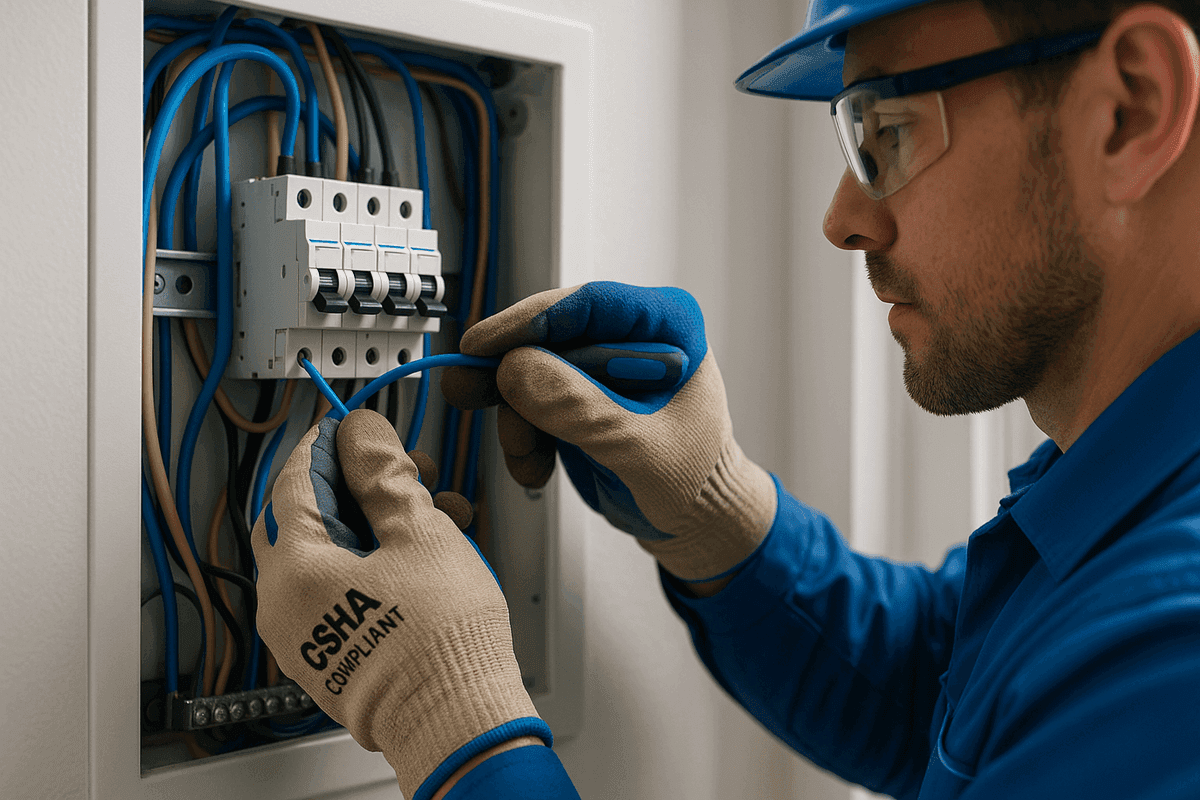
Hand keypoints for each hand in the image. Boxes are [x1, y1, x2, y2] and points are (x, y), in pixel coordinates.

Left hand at [251, 410, 549, 799]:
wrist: (456, 720)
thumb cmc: (437, 640)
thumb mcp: (419, 533)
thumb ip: (385, 474)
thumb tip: (364, 434)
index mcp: (293, 569)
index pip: (296, 480)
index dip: (331, 443)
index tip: (357, 426)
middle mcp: (284, 605)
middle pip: (310, 518)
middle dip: (360, 485)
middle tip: (401, 469)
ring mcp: (305, 635)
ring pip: (333, 554)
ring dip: (379, 523)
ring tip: (437, 512)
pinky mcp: (332, 656)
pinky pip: (343, 590)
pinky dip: (377, 562)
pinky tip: (429, 552)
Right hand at [441, 282, 776, 580]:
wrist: (695, 522)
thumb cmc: (695, 481)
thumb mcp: (638, 449)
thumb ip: (581, 409)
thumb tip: (516, 370)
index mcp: (668, 325)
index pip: (591, 304)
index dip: (530, 321)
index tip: (483, 345)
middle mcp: (630, 335)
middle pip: (549, 332)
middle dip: (510, 373)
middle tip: (465, 390)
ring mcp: (600, 366)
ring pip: (529, 368)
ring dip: (516, 417)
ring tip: (527, 459)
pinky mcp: (577, 396)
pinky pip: (528, 400)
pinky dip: (522, 435)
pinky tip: (536, 467)